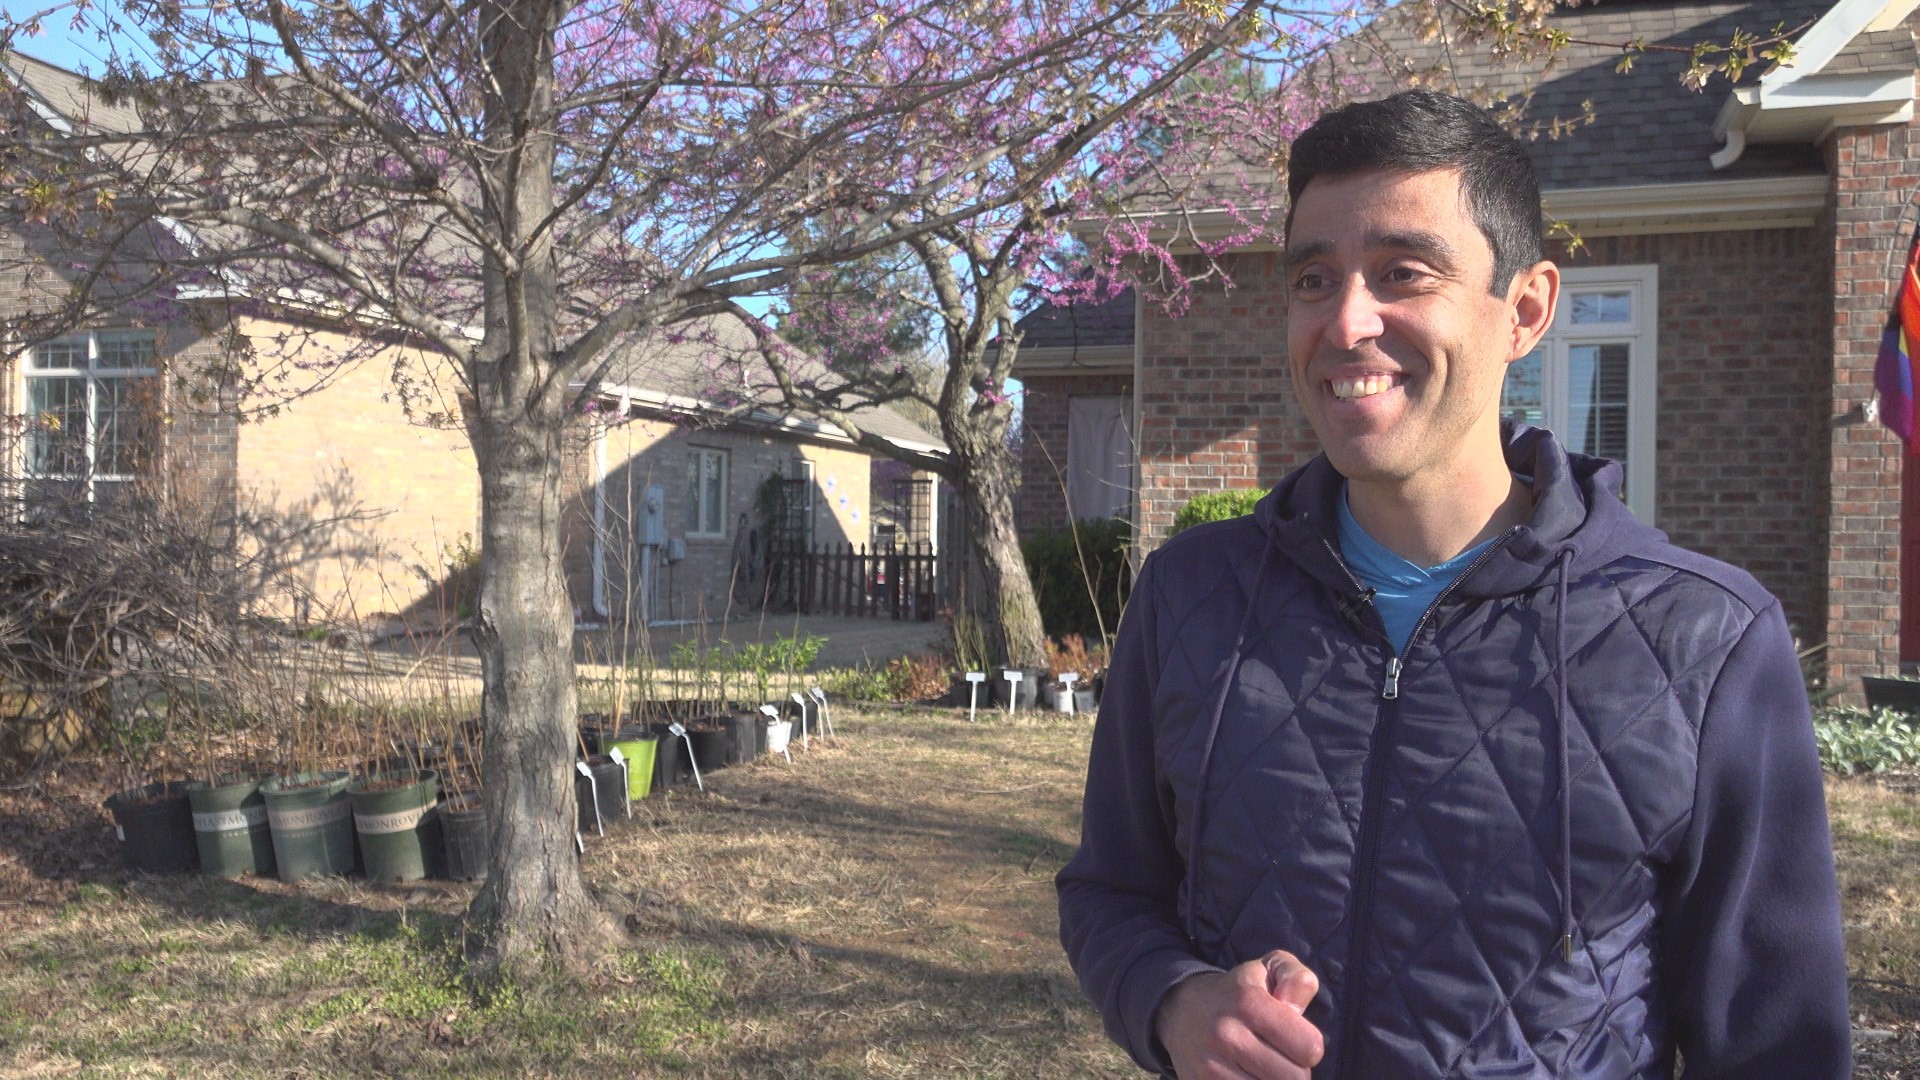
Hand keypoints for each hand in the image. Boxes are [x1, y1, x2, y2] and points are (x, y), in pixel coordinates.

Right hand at [1155, 951, 1323, 1078]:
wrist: (1180, 1010)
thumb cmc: (1237, 991)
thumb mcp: (1269, 969)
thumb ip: (1297, 979)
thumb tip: (1297, 1007)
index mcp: (1249, 1002)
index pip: (1309, 1047)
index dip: (1309, 1046)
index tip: (1295, 1039)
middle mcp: (1227, 1034)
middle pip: (1294, 1078)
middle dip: (1295, 1070)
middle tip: (1281, 1057)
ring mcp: (1212, 1066)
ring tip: (1264, 1067)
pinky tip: (1248, 1075)